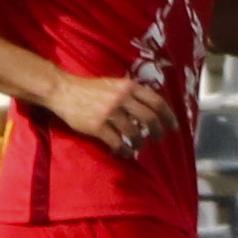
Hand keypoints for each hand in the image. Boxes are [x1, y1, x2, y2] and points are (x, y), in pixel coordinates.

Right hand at [41, 71, 161, 154]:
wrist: (63, 91)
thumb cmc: (90, 88)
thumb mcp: (114, 84)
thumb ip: (132, 93)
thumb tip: (151, 108)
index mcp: (128, 87)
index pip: (157, 102)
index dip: (169, 116)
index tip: (174, 127)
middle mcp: (121, 98)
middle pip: (150, 118)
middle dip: (158, 131)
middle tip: (159, 138)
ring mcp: (109, 113)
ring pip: (134, 133)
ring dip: (139, 143)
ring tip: (138, 146)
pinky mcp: (97, 127)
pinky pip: (117, 143)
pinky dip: (124, 150)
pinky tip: (125, 152)